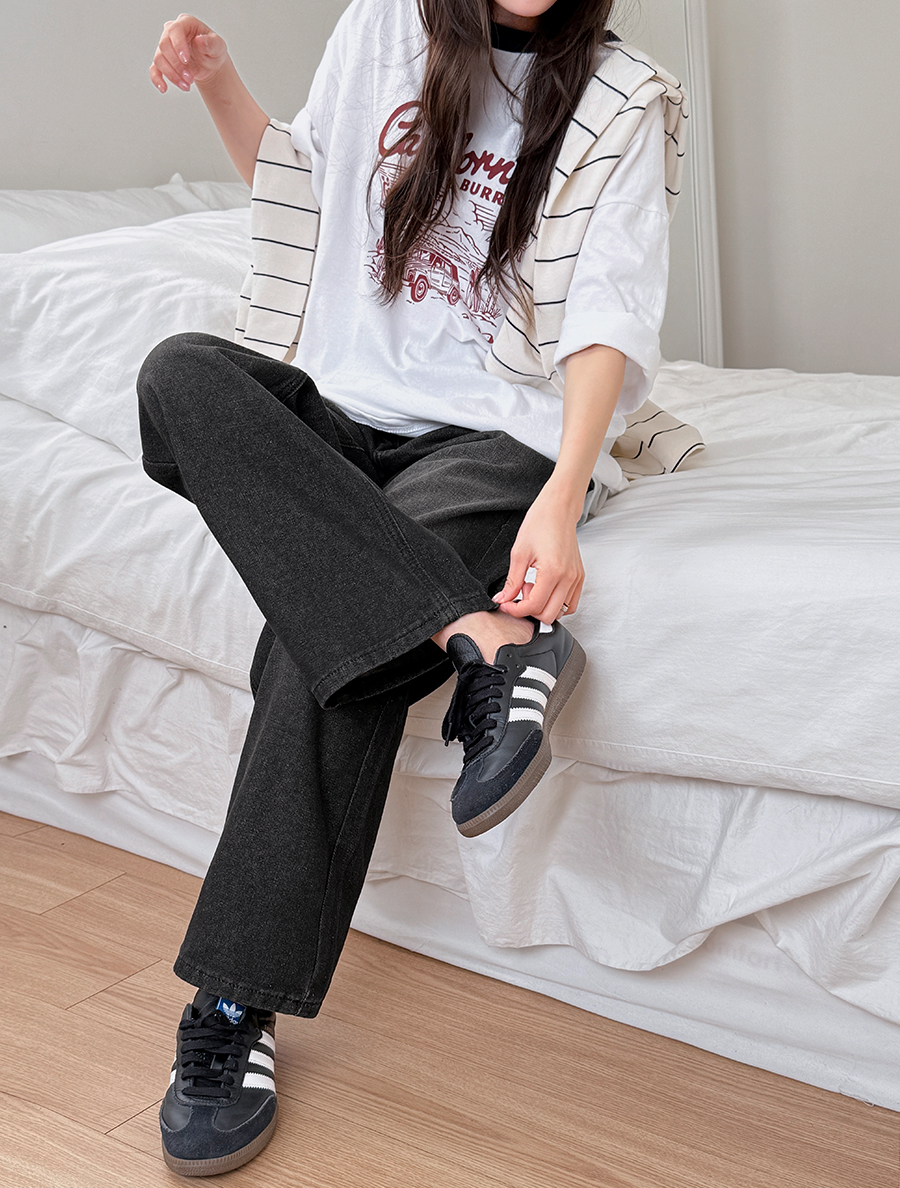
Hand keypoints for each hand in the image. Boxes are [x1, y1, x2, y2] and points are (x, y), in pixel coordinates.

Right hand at [150, 14, 228, 93]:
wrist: (210, 65)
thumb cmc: (213, 51)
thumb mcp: (218, 46)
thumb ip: (211, 43)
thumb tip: (199, 40)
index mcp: (185, 23)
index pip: (175, 30)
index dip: (178, 45)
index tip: (186, 60)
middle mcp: (171, 32)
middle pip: (164, 46)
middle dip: (177, 65)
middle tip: (190, 78)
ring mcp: (165, 46)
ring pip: (159, 59)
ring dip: (172, 75)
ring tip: (187, 86)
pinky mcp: (162, 61)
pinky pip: (154, 69)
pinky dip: (157, 79)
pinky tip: (164, 88)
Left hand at [492, 487, 584, 623]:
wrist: (558, 510)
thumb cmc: (539, 524)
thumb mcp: (519, 554)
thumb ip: (511, 582)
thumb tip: (503, 600)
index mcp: (552, 572)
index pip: (534, 606)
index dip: (516, 610)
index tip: (506, 604)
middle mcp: (568, 578)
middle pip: (548, 615)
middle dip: (530, 610)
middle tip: (520, 592)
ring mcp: (576, 579)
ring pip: (561, 612)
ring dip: (544, 607)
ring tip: (533, 588)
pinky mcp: (580, 577)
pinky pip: (571, 603)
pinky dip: (557, 603)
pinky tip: (544, 588)